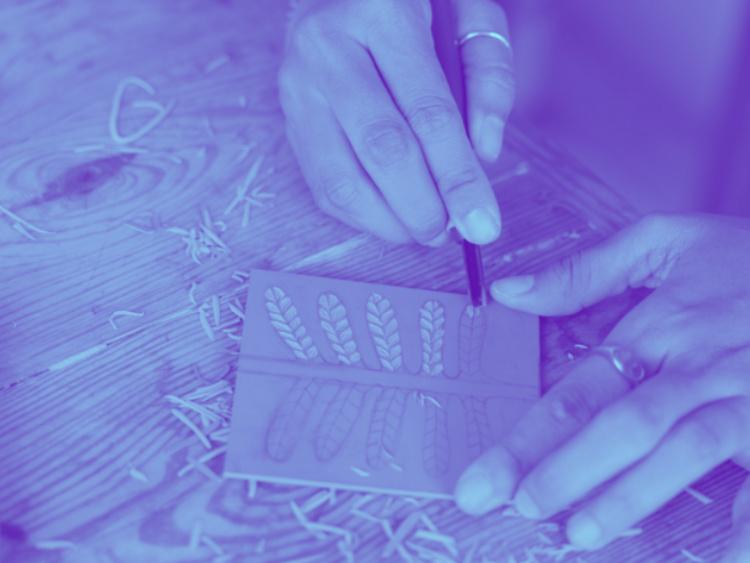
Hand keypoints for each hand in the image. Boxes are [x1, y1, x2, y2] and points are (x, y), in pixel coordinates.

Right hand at [279, 0, 513, 244]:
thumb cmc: (413, 3)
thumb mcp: (468, 14)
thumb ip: (489, 75)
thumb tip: (484, 154)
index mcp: (382, 11)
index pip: (427, 112)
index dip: (457, 178)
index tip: (483, 224)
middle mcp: (328, 48)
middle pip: (380, 149)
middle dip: (421, 207)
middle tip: (449, 234)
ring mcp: (298, 86)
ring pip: (340, 178)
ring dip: (388, 220)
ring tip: (423, 231)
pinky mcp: (288, 117)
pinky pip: (321, 183)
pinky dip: (360, 214)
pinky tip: (391, 216)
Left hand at [453, 213, 749, 558]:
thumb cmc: (746, 258)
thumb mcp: (664, 242)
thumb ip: (586, 270)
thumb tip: (508, 293)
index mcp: (659, 328)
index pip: (579, 391)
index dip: (528, 436)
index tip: (485, 478)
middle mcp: (697, 367)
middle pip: (622, 425)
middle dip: (567, 472)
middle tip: (519, 507)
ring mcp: (745, 397)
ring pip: (683, 451)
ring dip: (633, 496)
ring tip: (581, 532)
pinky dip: (748, 518)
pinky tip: (723, 556)